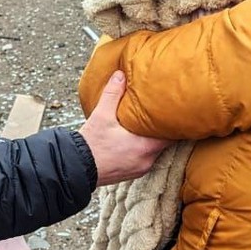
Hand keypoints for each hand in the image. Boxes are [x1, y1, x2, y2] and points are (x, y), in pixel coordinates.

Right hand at [79, 71, 169, 185]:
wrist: (75, 170)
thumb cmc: (91, 144)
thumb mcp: (102, 115)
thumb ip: (113, 94)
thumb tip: (120, 75)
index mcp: (145, 147)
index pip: (172, 136)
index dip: (174, 124)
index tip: (175, 113)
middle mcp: (147, 160)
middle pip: (164, 144)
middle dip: (162, 131)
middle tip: (163, 116)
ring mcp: (140, 169)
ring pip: (154, 152)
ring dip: (152, 141)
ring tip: (149, 126)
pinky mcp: (132, 174)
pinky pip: (145, 159)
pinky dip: (143, 150)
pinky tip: (136, 141)